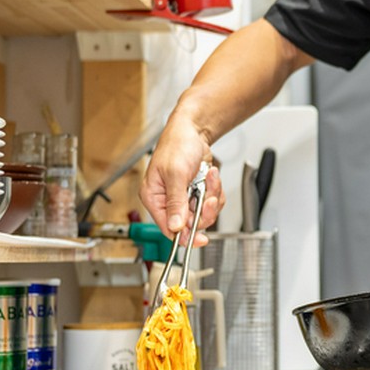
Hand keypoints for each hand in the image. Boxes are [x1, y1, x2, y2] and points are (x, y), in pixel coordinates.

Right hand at [141, 114, 224, 244]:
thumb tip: (175, 227)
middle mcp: (167, 200)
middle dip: (203, 209)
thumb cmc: (177, 145)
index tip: (200, 240)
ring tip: (209, 177)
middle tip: (208, 196)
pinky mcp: (197, 191)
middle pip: (190, 223)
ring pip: (203, 213)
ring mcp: (184, 197)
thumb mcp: (175, 174)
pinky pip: (211, 202)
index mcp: (154, 198)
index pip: (168, 228)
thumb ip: (176, 202)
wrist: (193, 129)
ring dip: (211, 196)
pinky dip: (215, 190)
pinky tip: (211, 175)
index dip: (185, 236)